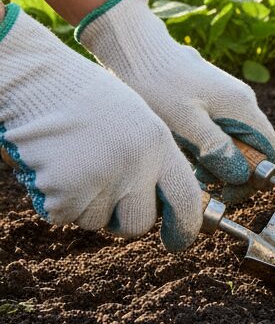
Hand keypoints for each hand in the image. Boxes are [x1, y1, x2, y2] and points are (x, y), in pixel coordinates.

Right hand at [0, 5, 202, 249]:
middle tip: (108, 198)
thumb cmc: (89, 100)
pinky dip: (58, 202)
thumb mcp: (138, 121)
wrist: (38, 82)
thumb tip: (171, 206)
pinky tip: (55, 167)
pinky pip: (65, 216)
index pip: (186, 199)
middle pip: (139, 224)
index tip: (180, 241)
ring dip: (86, 205)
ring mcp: (100, 179)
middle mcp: (135, 165)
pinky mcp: (65, 192)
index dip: (185, 227)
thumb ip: (155, 161)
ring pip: (97, 222)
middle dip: (124, 221)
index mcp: (158, 144)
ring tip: (77, 164)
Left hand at [77, 0, 274, 201]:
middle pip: (253, 148)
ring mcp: (226, 99)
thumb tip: (241, 174)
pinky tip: (182, 151)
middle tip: (201, 182)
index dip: (255, 177)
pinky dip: (206, 147)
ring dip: (217, 161)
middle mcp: (241, 102)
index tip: (226, 192)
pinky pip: (219, 131)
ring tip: (188, 167)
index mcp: (241, 106)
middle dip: (232, 171)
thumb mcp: (184, 122)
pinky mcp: (210, 99)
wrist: (135, 49)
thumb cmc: (156, 84)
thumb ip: (216, 148)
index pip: (270, 151)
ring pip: (235, 141)